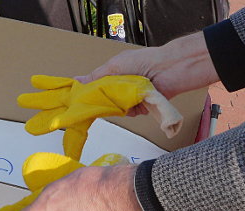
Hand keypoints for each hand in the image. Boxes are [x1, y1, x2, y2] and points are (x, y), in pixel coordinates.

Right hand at [76, 31, 218, 115]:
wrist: (167, 69)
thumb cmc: (142, 62)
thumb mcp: (114, 66)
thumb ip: (95, 77)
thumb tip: (76, 80)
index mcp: (114, 75)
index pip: (96, 89)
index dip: (90, 94)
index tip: (80, 99)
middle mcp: (122, 88)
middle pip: (105, 101)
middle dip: (104, 100)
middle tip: (103, 98)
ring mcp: (132, 98)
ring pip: (118, 109)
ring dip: (120, 104)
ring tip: (127, 94)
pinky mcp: (142, 107)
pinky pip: (131, 114)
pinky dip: (133, 109)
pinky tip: (137, 101)